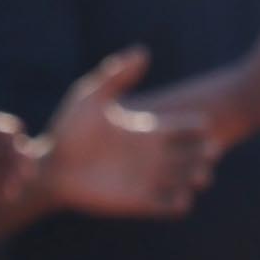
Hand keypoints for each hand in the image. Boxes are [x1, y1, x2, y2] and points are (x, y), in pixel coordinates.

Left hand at [34, 43, 213, 217]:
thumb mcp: (92, 96)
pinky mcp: (138, 202)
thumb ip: (117, 75)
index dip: (200, 128)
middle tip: (207, 154)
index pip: (187, 128)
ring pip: (188, 181)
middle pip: (195, 155)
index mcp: (148, 129)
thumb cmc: (69, 128)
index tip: (201, 127)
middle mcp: (152, 155)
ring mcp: (147, 179)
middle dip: (207, 155)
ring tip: (196, 177)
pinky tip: (179, 197)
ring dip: (199, 179)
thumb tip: (143, 53)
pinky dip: (181, 203)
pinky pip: (170, 207)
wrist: (52, 166)